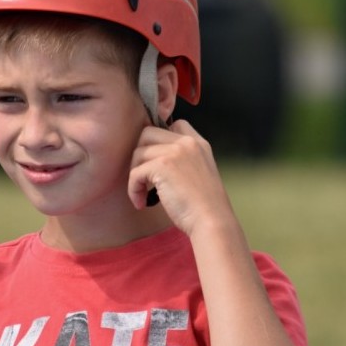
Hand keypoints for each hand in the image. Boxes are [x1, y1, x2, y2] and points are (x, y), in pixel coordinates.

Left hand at [128, 119, 234, 236]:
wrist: (212, 221)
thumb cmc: (204, 207)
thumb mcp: (200, 173)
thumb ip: (183, 160)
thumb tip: (153, 160)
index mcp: (198, 143)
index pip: (173, 124)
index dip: (158, 140)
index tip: (155, 162)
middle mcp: (187, 142)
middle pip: (148, 133)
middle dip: (140, 156)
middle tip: (144, 178)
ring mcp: (175, 152)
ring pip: (138, 153)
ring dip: (135, 175)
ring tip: (142, 195)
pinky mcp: (162, 166)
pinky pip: (135, 173)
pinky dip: (133, 190)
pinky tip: (141, 203)